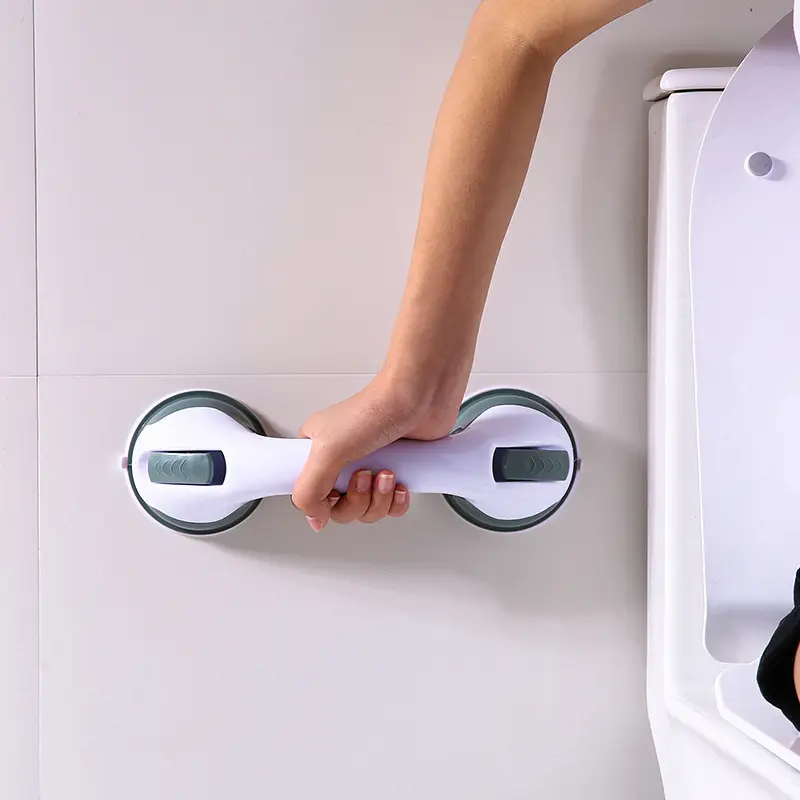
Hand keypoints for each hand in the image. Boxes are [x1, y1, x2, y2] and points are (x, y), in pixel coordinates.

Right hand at [291, 375, 458, 530]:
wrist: (419, 397)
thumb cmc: (375, 408)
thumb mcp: (328, 450)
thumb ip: (309, 490)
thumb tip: (313, 518)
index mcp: (317, 452)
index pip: (309, 494)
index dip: (324, 501)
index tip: (336, 491)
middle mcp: (342, 460)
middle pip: (340, 509)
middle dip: (357, 500)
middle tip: (365, 476)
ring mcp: (370, 467)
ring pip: (367, 510)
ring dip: (378, 499)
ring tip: (385, 474)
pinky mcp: (396, 473)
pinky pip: (391, 507)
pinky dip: (396, 501)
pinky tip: (399, 482)